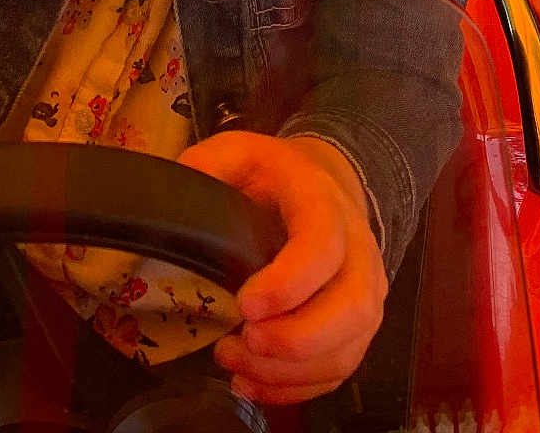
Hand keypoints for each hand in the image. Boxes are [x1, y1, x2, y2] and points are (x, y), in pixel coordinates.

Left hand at [179, 133, 386, 405]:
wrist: (326, 182)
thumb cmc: (276, 175)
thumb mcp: (241, 152)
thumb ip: (209, 165)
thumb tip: (175, 191)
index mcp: (324, 203)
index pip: (323, 245)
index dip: (289, 282)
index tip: (245, 304)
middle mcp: (357, 249)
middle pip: (351, 308)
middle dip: (296, 340)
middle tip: (242, 343)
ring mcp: (364, 291)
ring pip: (347, 348)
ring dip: (290, 371)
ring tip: (233, 364)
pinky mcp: (358, 325)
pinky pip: (340, 369)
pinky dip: (297, 387)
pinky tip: (251, 383)